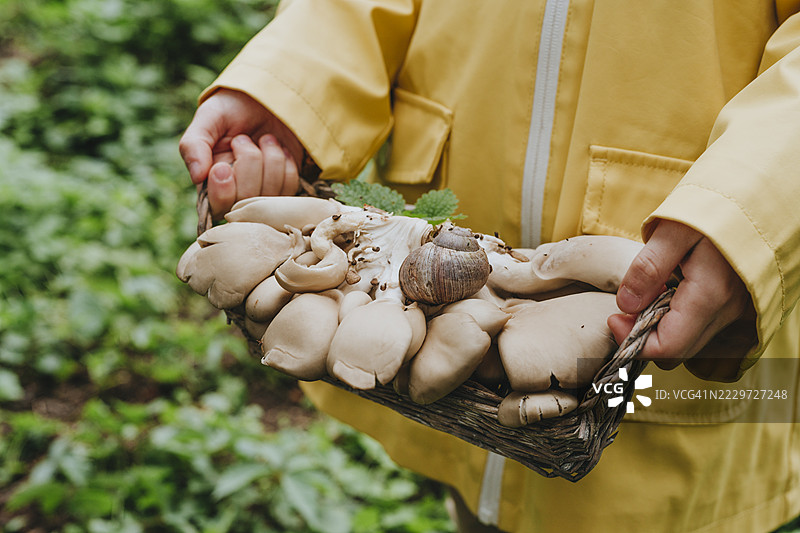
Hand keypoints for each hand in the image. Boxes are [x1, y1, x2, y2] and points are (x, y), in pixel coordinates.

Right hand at [179, 89, 304, 216]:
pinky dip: (286, 163)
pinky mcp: (285, 188)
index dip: (222, 192)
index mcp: (210, 181)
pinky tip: (279, 149)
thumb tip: (197, 177)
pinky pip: (290, 188)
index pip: (217, 207)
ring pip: (271, 194)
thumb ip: (193, 144)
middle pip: (246, 200)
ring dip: (270, 158)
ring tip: (264, 140)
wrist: (267, 99)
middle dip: (249, 162)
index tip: (223, 167)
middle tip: (244, 139)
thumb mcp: (209, 117)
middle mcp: (236, 193)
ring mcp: (263, 193)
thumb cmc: (233, 107)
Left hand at [607, 220, 754, 372]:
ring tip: (649, 294)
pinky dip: (677, 321)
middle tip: (626, 308)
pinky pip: (700, 329)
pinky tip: (668, 294)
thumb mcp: (672, 231)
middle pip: (677, 352)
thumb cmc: (713, 209)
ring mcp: (734, 312)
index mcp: (710, 296)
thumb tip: (625, 305)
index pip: (668, 348)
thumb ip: (648, 268)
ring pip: (688, 342)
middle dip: (644, 337)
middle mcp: (726, 312)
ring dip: (660, 329)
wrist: (754, 199)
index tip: (613, 318)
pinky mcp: (734, 307)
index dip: (633, 341)